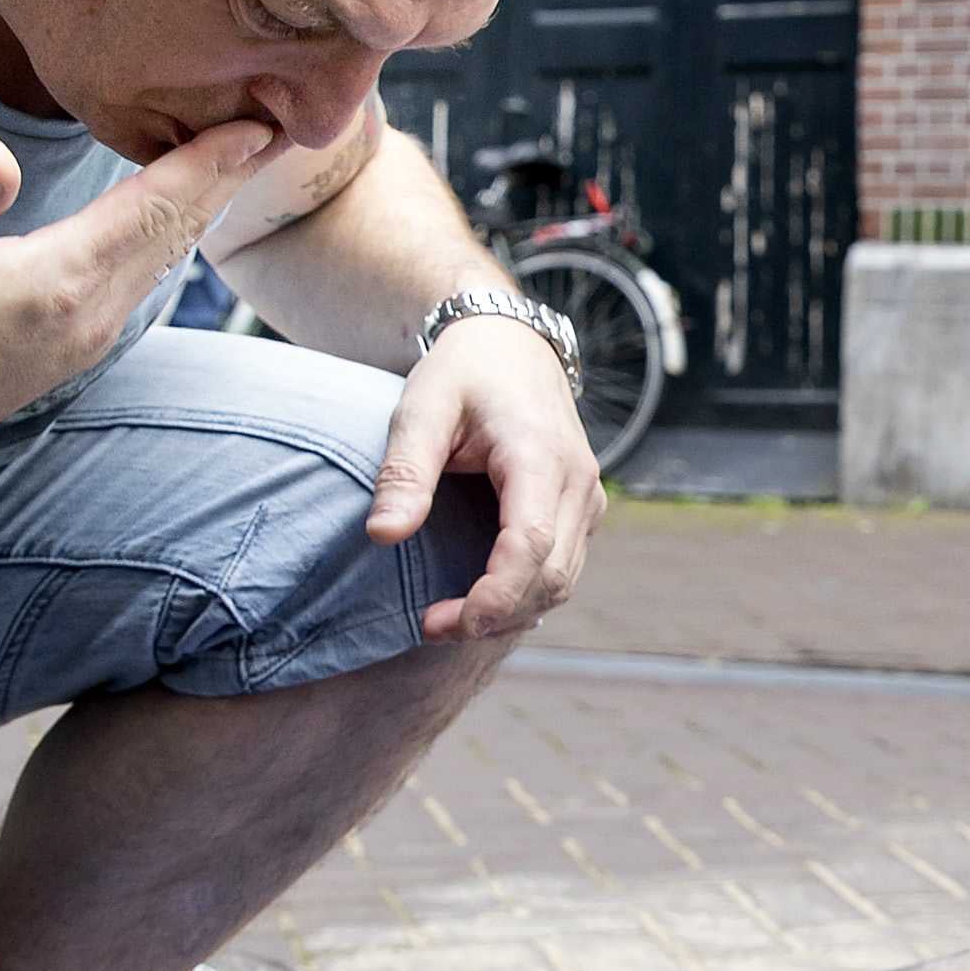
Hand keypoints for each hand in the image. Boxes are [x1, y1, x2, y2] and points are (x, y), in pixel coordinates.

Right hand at [0, 124, 274, 465]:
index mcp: (61, 281)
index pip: (154, 208)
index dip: (208, 162)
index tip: (261, 124)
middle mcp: (92, 312)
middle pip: (177, 231)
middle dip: (228, 178)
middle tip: (281, 126)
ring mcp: (88, 334)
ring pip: (165, 257)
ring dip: (204, 208)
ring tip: (243, 162)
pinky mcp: (75, 345)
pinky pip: (143, 277)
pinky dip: (170, 236)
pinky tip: (175, 217)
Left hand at [364, 312, 598, 641]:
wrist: (510, 344)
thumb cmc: (463, 372)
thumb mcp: (422, 408)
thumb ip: (404, 472)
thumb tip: (382, 536)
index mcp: (541, 456)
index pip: (531, 545)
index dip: (493, 596)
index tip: (442, 621)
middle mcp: (579, 482)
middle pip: (552, 576)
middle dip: (495, 614)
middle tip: (431, 626)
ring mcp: (587, 498)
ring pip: (562, 581)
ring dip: (511, 612)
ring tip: (447, 619)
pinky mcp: (581, 510)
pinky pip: (563, 569)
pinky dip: (525, 595)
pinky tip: (479, 601)